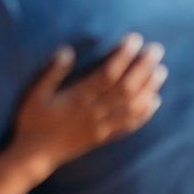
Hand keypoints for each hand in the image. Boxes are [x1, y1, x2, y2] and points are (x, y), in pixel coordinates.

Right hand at [12, 34, 165, 175]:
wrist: (35, 155)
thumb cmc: (33, 120)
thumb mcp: (36, 93)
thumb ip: (52, 72)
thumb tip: (67, 50)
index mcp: (78, 98)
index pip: (107, 74)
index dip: (123, 56)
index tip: (135, 39)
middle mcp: (95, 112)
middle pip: (126, 88)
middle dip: (143, 67)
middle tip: (156, 50)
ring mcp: (102, 127)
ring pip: (132, 107)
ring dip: (149, 88)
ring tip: (161, 71)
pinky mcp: (104, 138)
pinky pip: (129, 126)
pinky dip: (144, 114)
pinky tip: (155, 102)